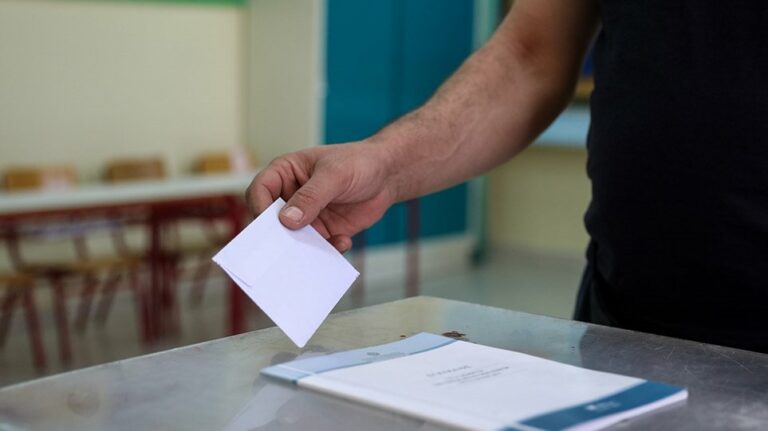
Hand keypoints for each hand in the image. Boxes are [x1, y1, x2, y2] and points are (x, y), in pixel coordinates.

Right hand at [246, 141, 395, 252]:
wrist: (388, 175)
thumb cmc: (359, 162)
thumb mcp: (334, 175)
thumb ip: (311, 196)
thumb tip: (286, 220)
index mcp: (285, 173)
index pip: (260, 191)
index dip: (259, 208)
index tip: (267, 226)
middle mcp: (290, 196)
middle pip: (271, 220)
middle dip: (278, 237)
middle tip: (284, 252)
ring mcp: (306, 216)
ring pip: (293, 239)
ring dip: (303, 249)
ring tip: (317, 253)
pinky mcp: (324, 231)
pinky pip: (317, 248)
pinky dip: (328, 250)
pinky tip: (344, 241)